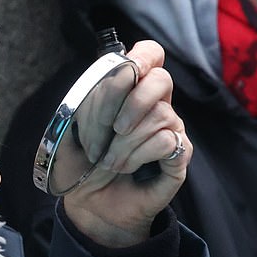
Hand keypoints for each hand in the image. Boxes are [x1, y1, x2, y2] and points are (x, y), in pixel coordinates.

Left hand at [63, 40, 192, 247]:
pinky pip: (167, 141)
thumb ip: (96, 96)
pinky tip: (129, 168)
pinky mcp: (180, 156)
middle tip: (114, 129)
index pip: (151, 55)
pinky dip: (141, 155)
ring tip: (110, 161)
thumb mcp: (76, 124)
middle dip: (133, 102)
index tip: (130, 69)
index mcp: (131, 89)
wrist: (89, 202)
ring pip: (161, 114)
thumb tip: (123, 73)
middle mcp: (156, 104)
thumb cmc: (82, 160)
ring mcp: (171, 129)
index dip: (144, 56)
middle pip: (162, 79)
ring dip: (127, 141)